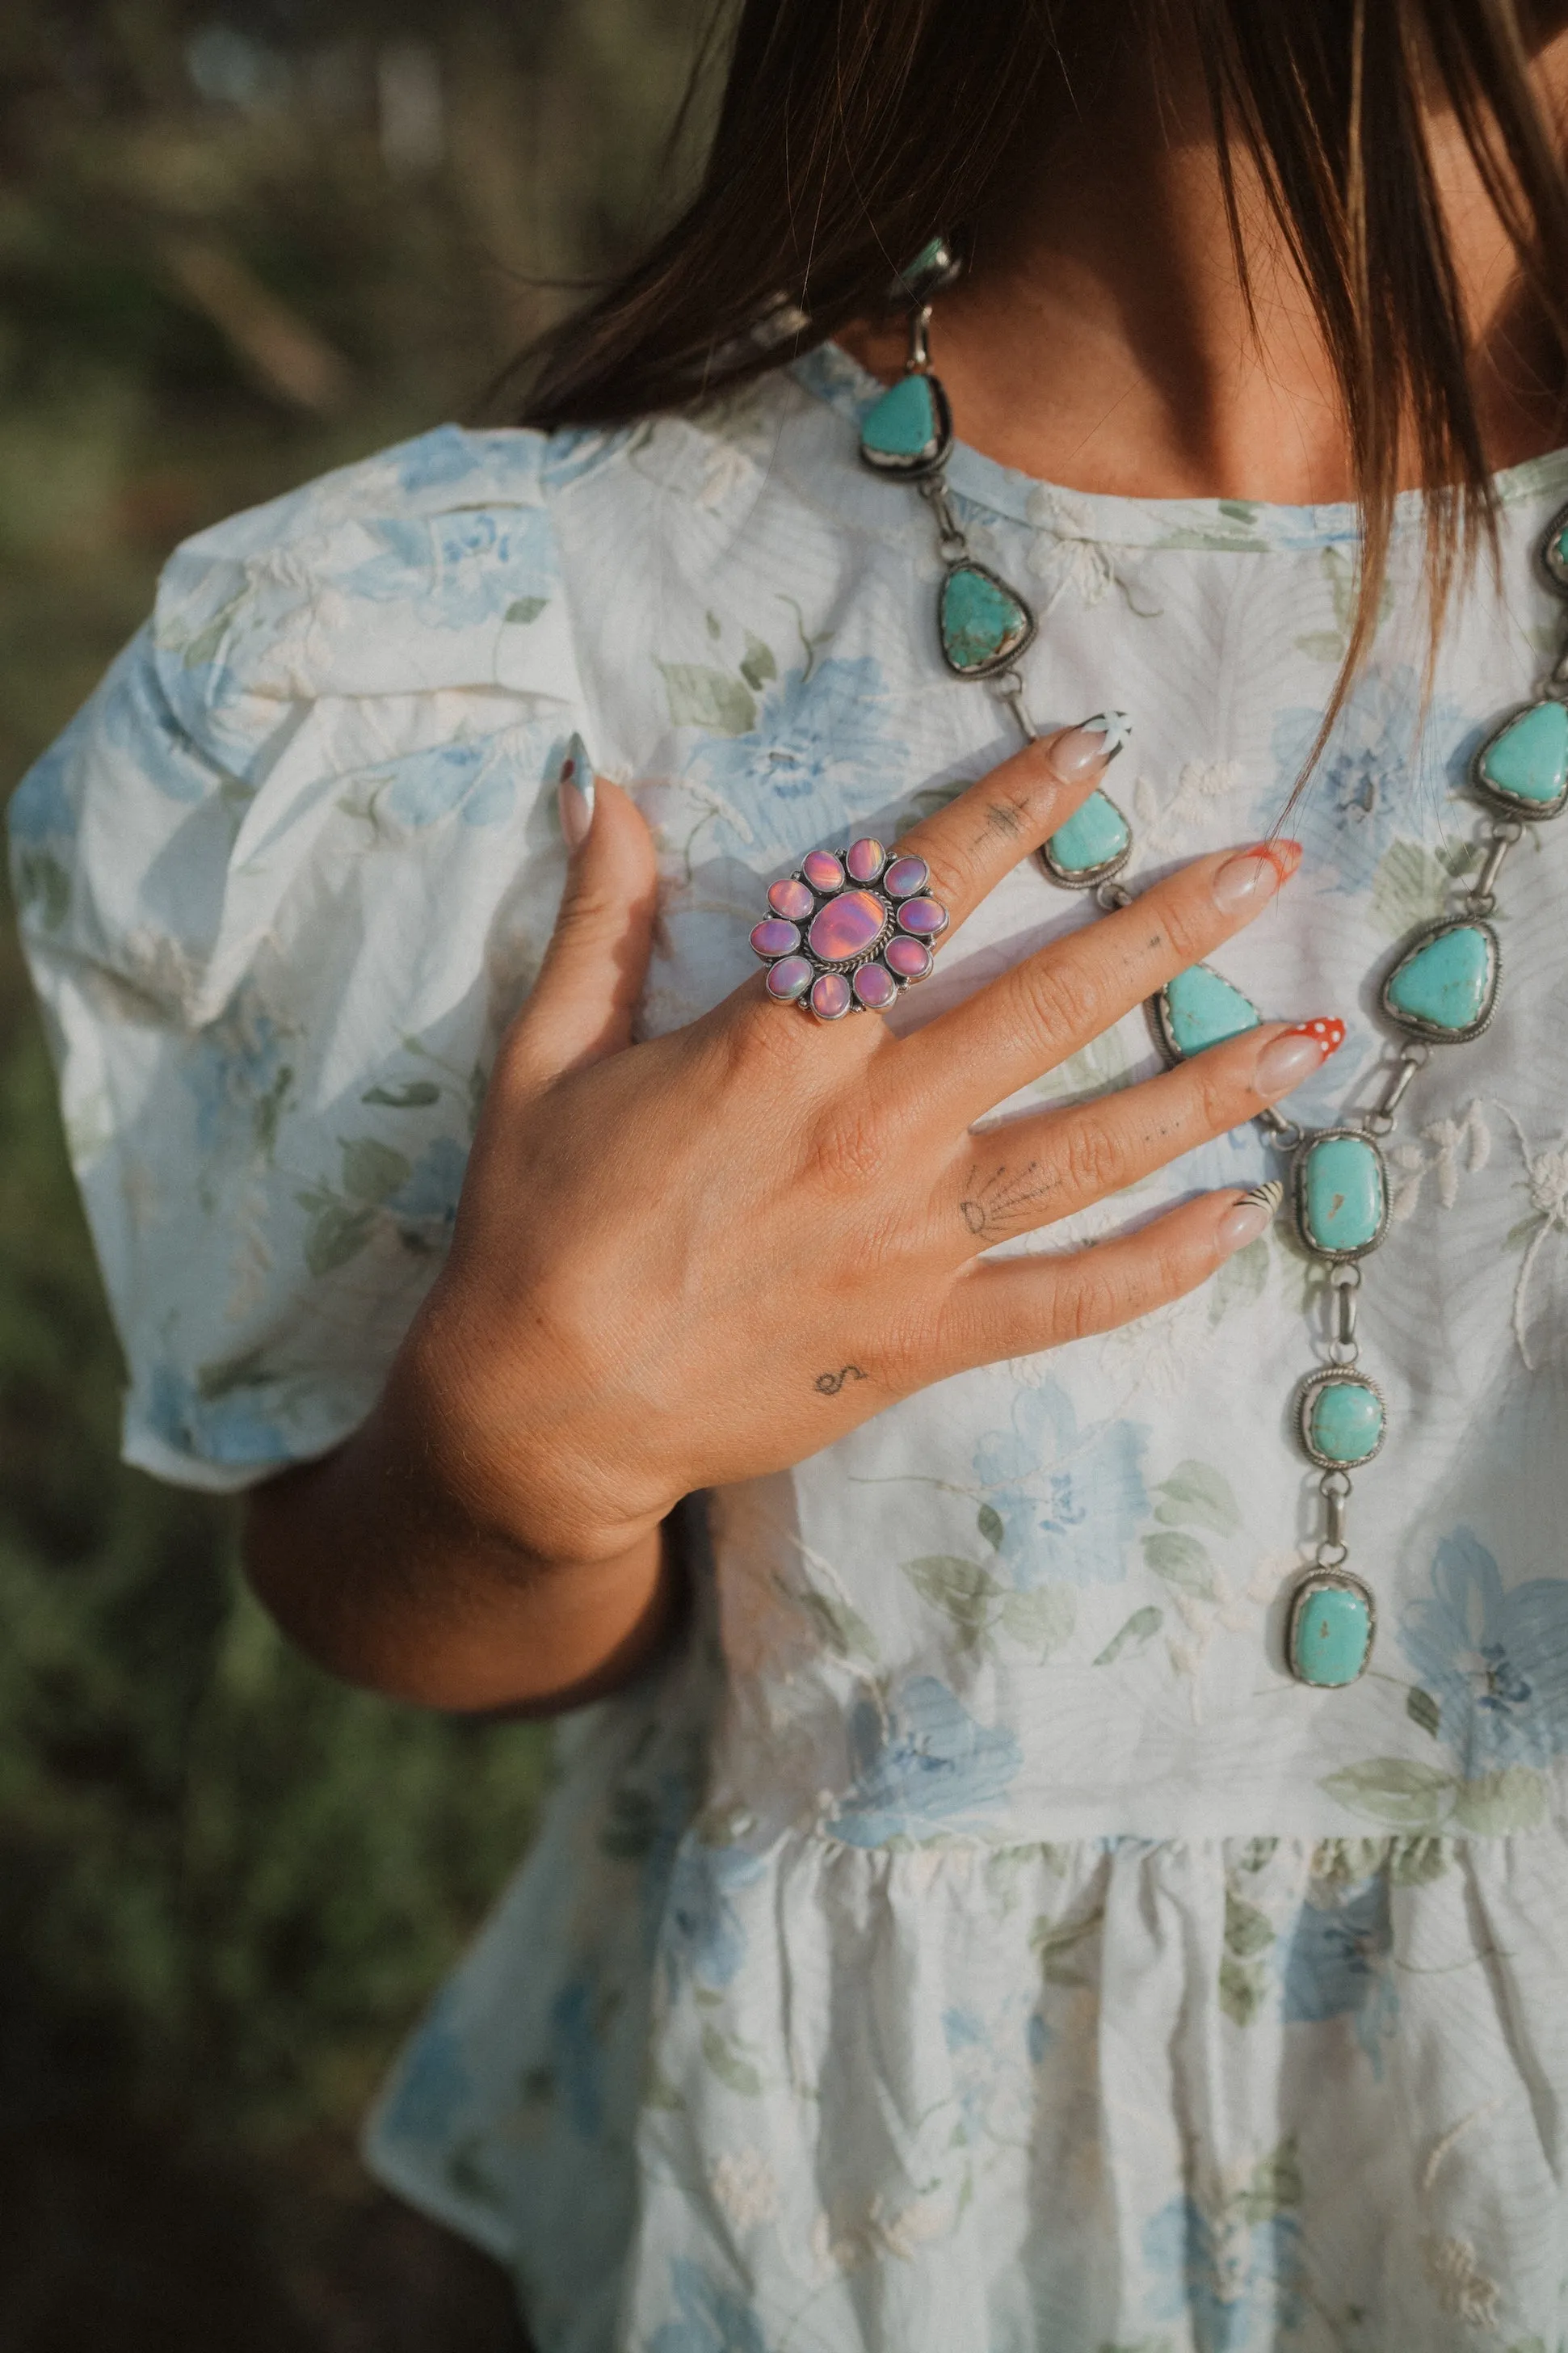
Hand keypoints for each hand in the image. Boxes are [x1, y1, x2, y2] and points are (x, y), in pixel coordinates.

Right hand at [398, 724, 1335, 1574]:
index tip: (1089, 752)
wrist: (542, 1415)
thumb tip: (614, 794)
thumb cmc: (538, 1227)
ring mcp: (913, 1241)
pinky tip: (1239, 1220)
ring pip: (1090, 1149)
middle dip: (1165, 928)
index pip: (917, 897)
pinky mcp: (926, 1335)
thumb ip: (601, 923)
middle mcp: (872, 1130)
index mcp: (782, 1047)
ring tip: (1308, 1035)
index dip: (1008, 811)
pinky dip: (1157, 1265)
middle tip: (1266, 867)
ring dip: (1207, 1087)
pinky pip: (1067, 1299)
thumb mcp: (545, 1057)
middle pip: (1050, 1008)